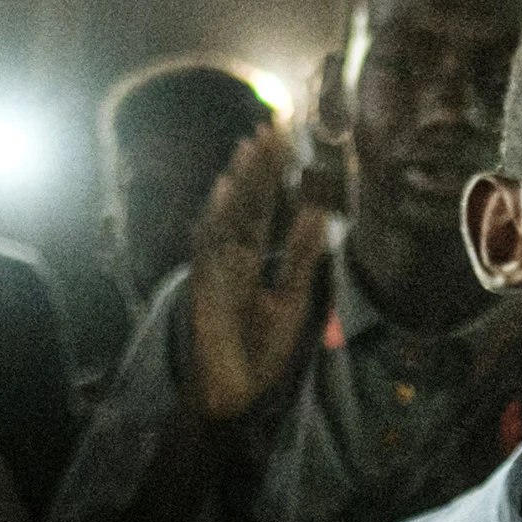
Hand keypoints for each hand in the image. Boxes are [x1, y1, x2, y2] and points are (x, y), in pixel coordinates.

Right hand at [183, 124, 331, 424]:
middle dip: (257, 167)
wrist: (235, 394)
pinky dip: (215, 217)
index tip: (286, 140)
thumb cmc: (260, 351)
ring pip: (227, 215)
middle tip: (270, 127)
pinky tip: (225, 190)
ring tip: (249, 147)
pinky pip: (208, 245)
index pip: (266, 208)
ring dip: (238, 182)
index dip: (274, 175)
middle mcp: (233, 257)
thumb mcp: (292, 300)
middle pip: (247, 203)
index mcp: (254, 259)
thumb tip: (318, 213)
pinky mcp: (204, 285)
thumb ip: (301, 257)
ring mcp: (217, 269)